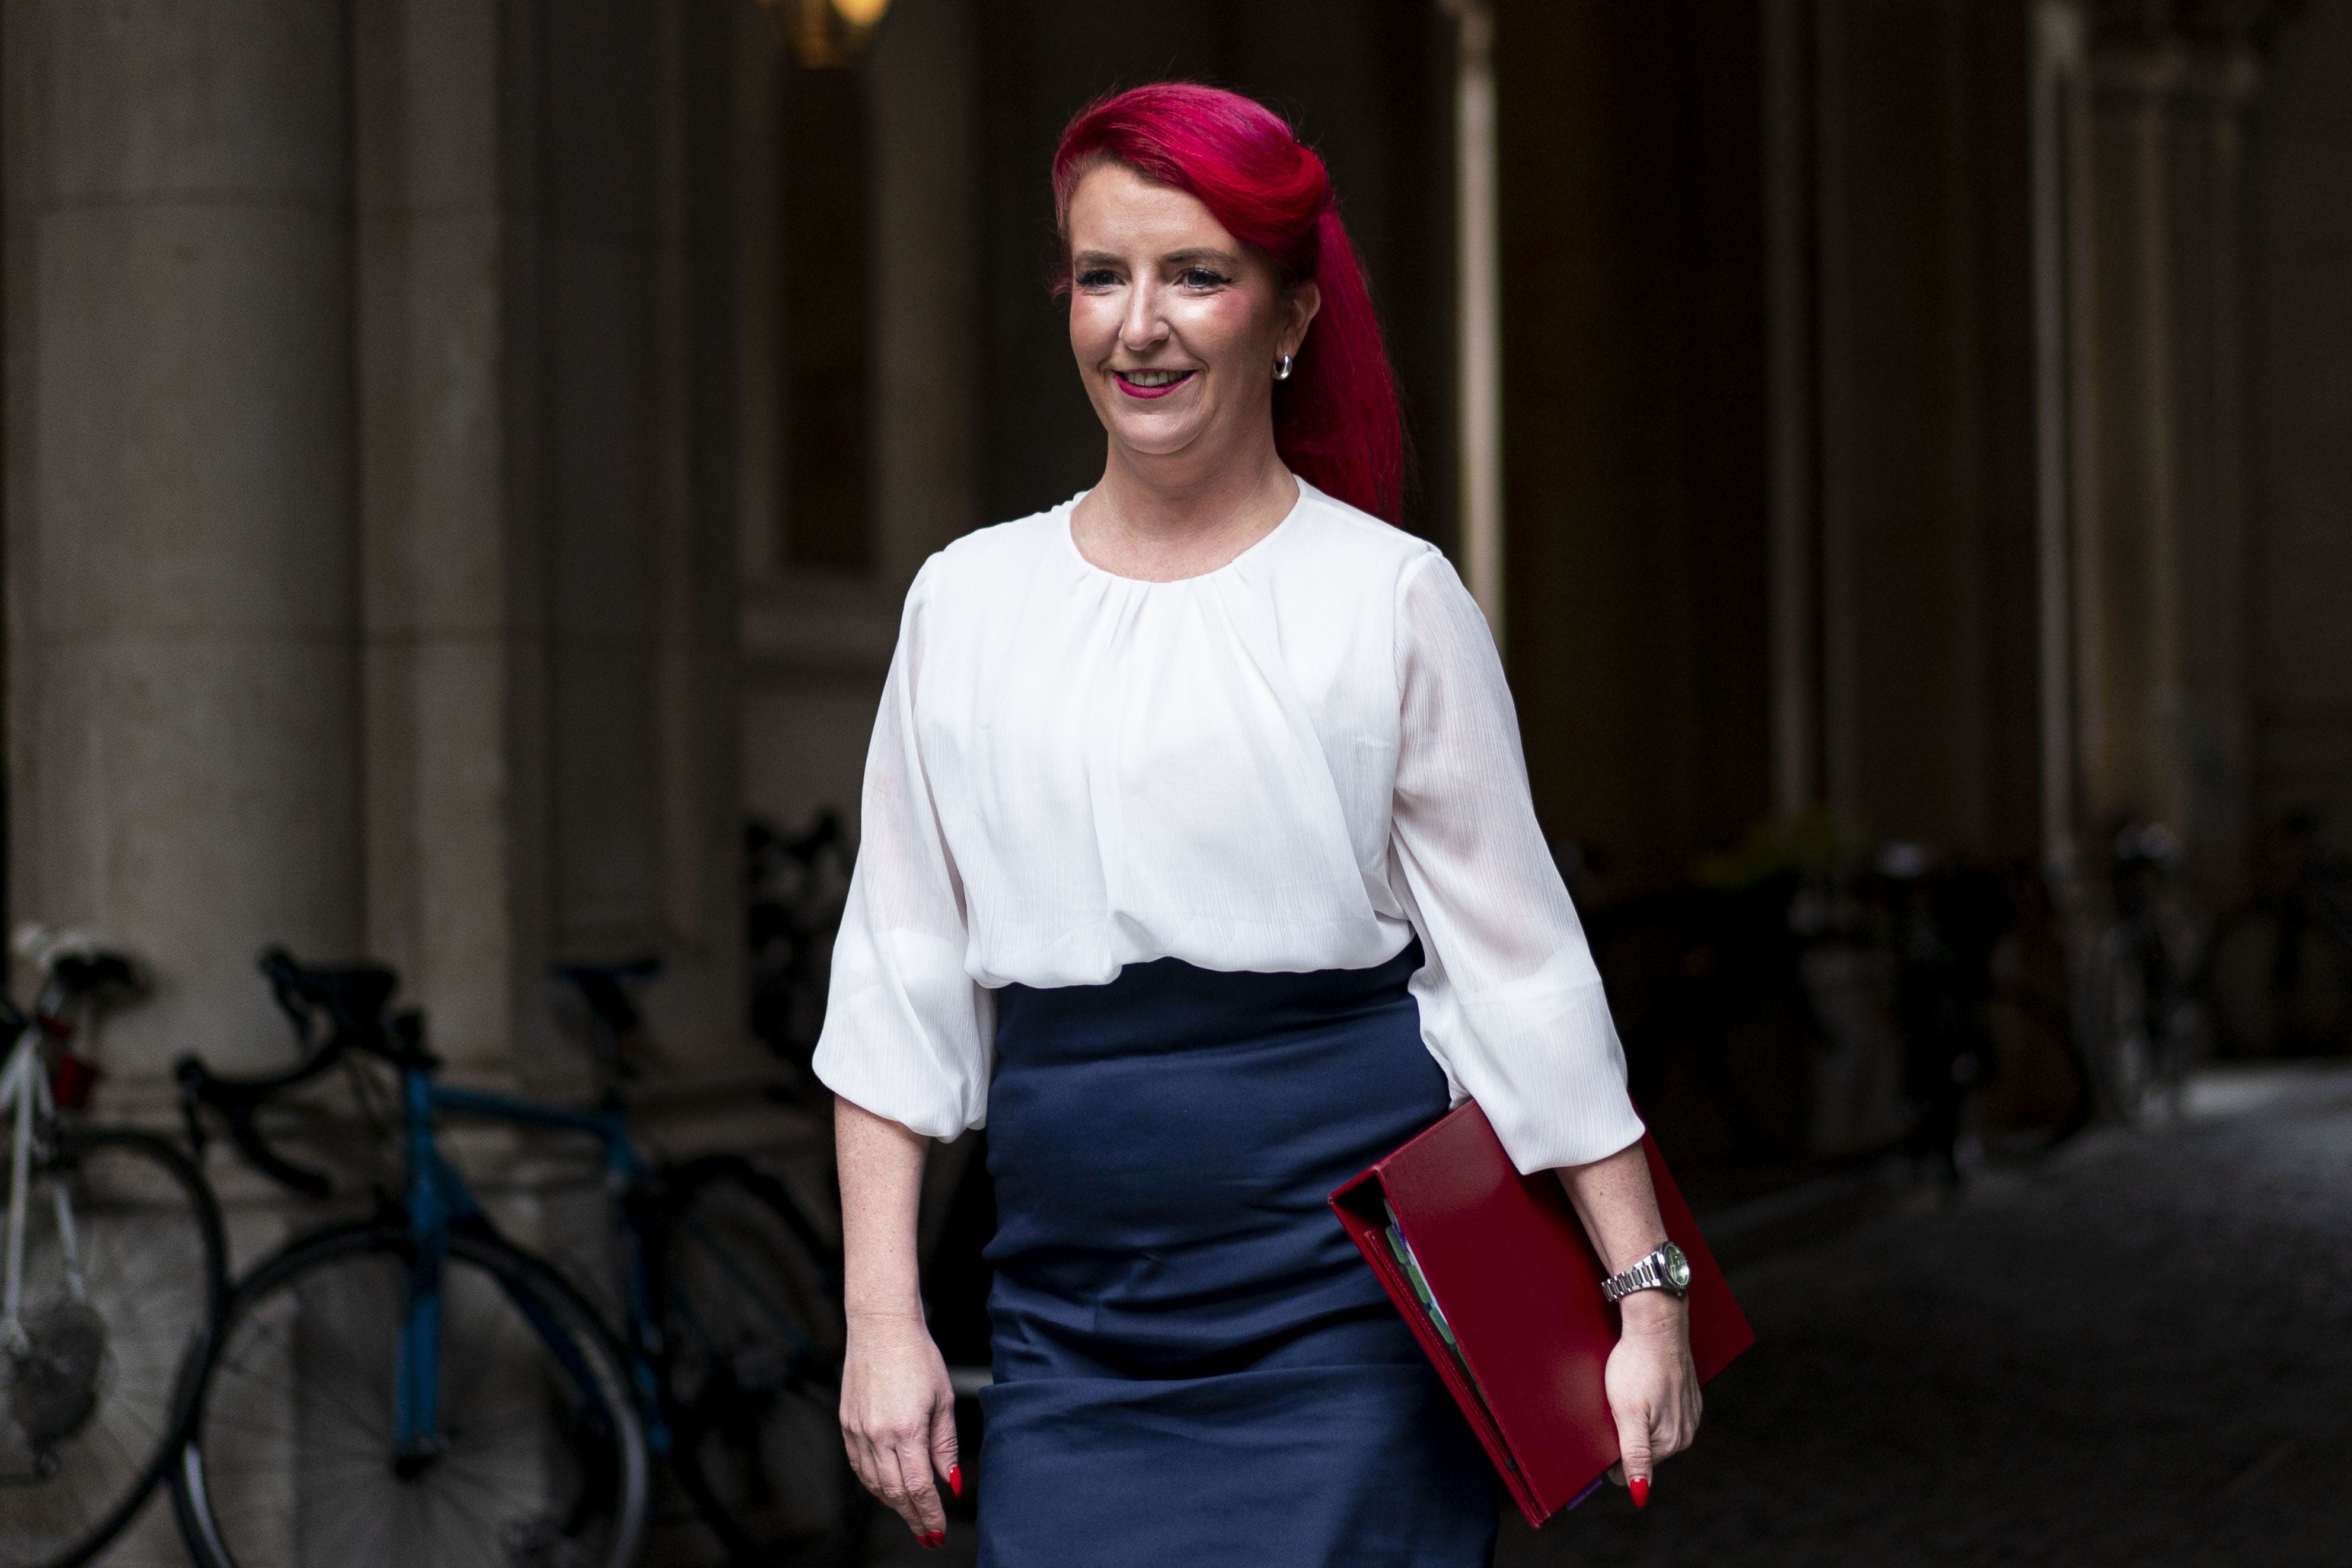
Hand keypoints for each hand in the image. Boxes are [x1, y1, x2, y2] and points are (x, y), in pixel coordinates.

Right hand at [839, 1310, 960, 1547]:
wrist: (881, 1326)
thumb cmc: (918, 1356)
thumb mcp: (943, 1399)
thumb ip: (945, 1445)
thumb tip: (951, 1482)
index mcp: (906, 1429)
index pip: (918, 1487)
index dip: (929, 1513)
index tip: (938, 1530)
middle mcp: (877, 1434)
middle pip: (894, 1492)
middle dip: (913, 1517)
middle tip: (927, 1534)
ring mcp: (858, 1430)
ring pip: (874, 1483)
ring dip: (893, 1504)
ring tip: (911, 1516)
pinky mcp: (847, 1423)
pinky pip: (859, 1466)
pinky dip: (873, 1484)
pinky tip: (886, 1491)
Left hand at [1603, 1292, 1701, 1506]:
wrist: (1656, 1324)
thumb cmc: (1636, 1366)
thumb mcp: (1628, 1413)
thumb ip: (1634, 1455)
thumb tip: (1640, 1494)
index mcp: (1671, 1442)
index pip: (1633, 1468)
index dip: (1611, 1455)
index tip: (1601, 1434)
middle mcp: (1686, 1433)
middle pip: (1644, 1450)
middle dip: (1624, 1437)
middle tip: (1611, 1409)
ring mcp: (1689, 1414)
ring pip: (1653, 1430)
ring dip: (1636, 1420)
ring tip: (1626, 1395)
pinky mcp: (1687, 1396)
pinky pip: (1662, 1412)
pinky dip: (1648, 1405)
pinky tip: (1640, 1388)